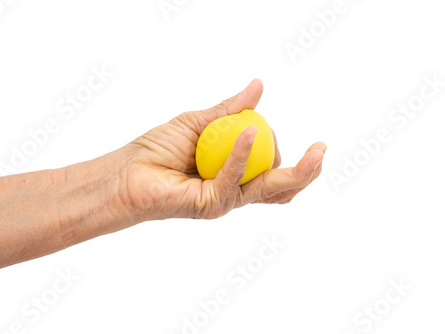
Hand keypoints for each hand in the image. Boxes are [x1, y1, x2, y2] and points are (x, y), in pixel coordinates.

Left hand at [107, 79, 325, 223]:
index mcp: (233, 172)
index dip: (282, 152)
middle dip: (307, 171)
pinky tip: (251, 131)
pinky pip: (235, 179)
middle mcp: (233, 189)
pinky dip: (243, 154)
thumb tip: (259, 87)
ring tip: (317, 154)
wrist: (128, 171)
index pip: (270, 168)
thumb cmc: (158, 148)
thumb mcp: (200, 121)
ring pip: (270, 191)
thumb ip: (230, 109)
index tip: (271, 127)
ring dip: (297, 173)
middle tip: (322, 149)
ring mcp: (225, 199)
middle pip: (279, 186)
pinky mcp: (212, 204)